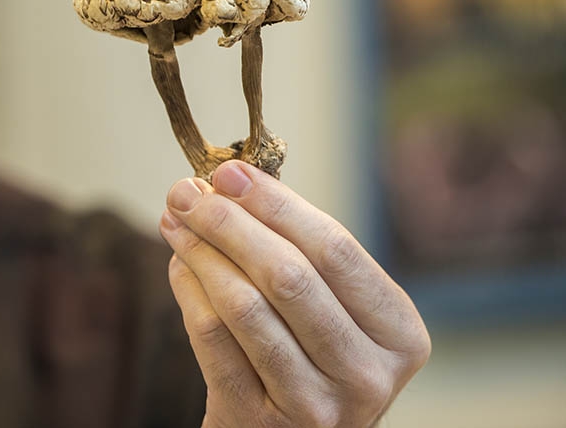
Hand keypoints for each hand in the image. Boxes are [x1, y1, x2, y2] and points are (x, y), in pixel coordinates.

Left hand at [159, 160, 429, 427]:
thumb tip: (226, 181)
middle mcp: (367, 374)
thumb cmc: (308, 353)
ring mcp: (316, 406)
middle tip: (186, 192)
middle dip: (229, 222)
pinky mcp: (260, 423)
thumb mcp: (329, 307)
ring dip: (201, 252)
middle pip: (288, 275)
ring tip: (175, 221)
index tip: (228, 171)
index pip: (335, 249)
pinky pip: (213, 339)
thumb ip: (295, 248)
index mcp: (399, 332)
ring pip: (245, 305)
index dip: (276, 204)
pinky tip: (179, 265)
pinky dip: (189, 291)